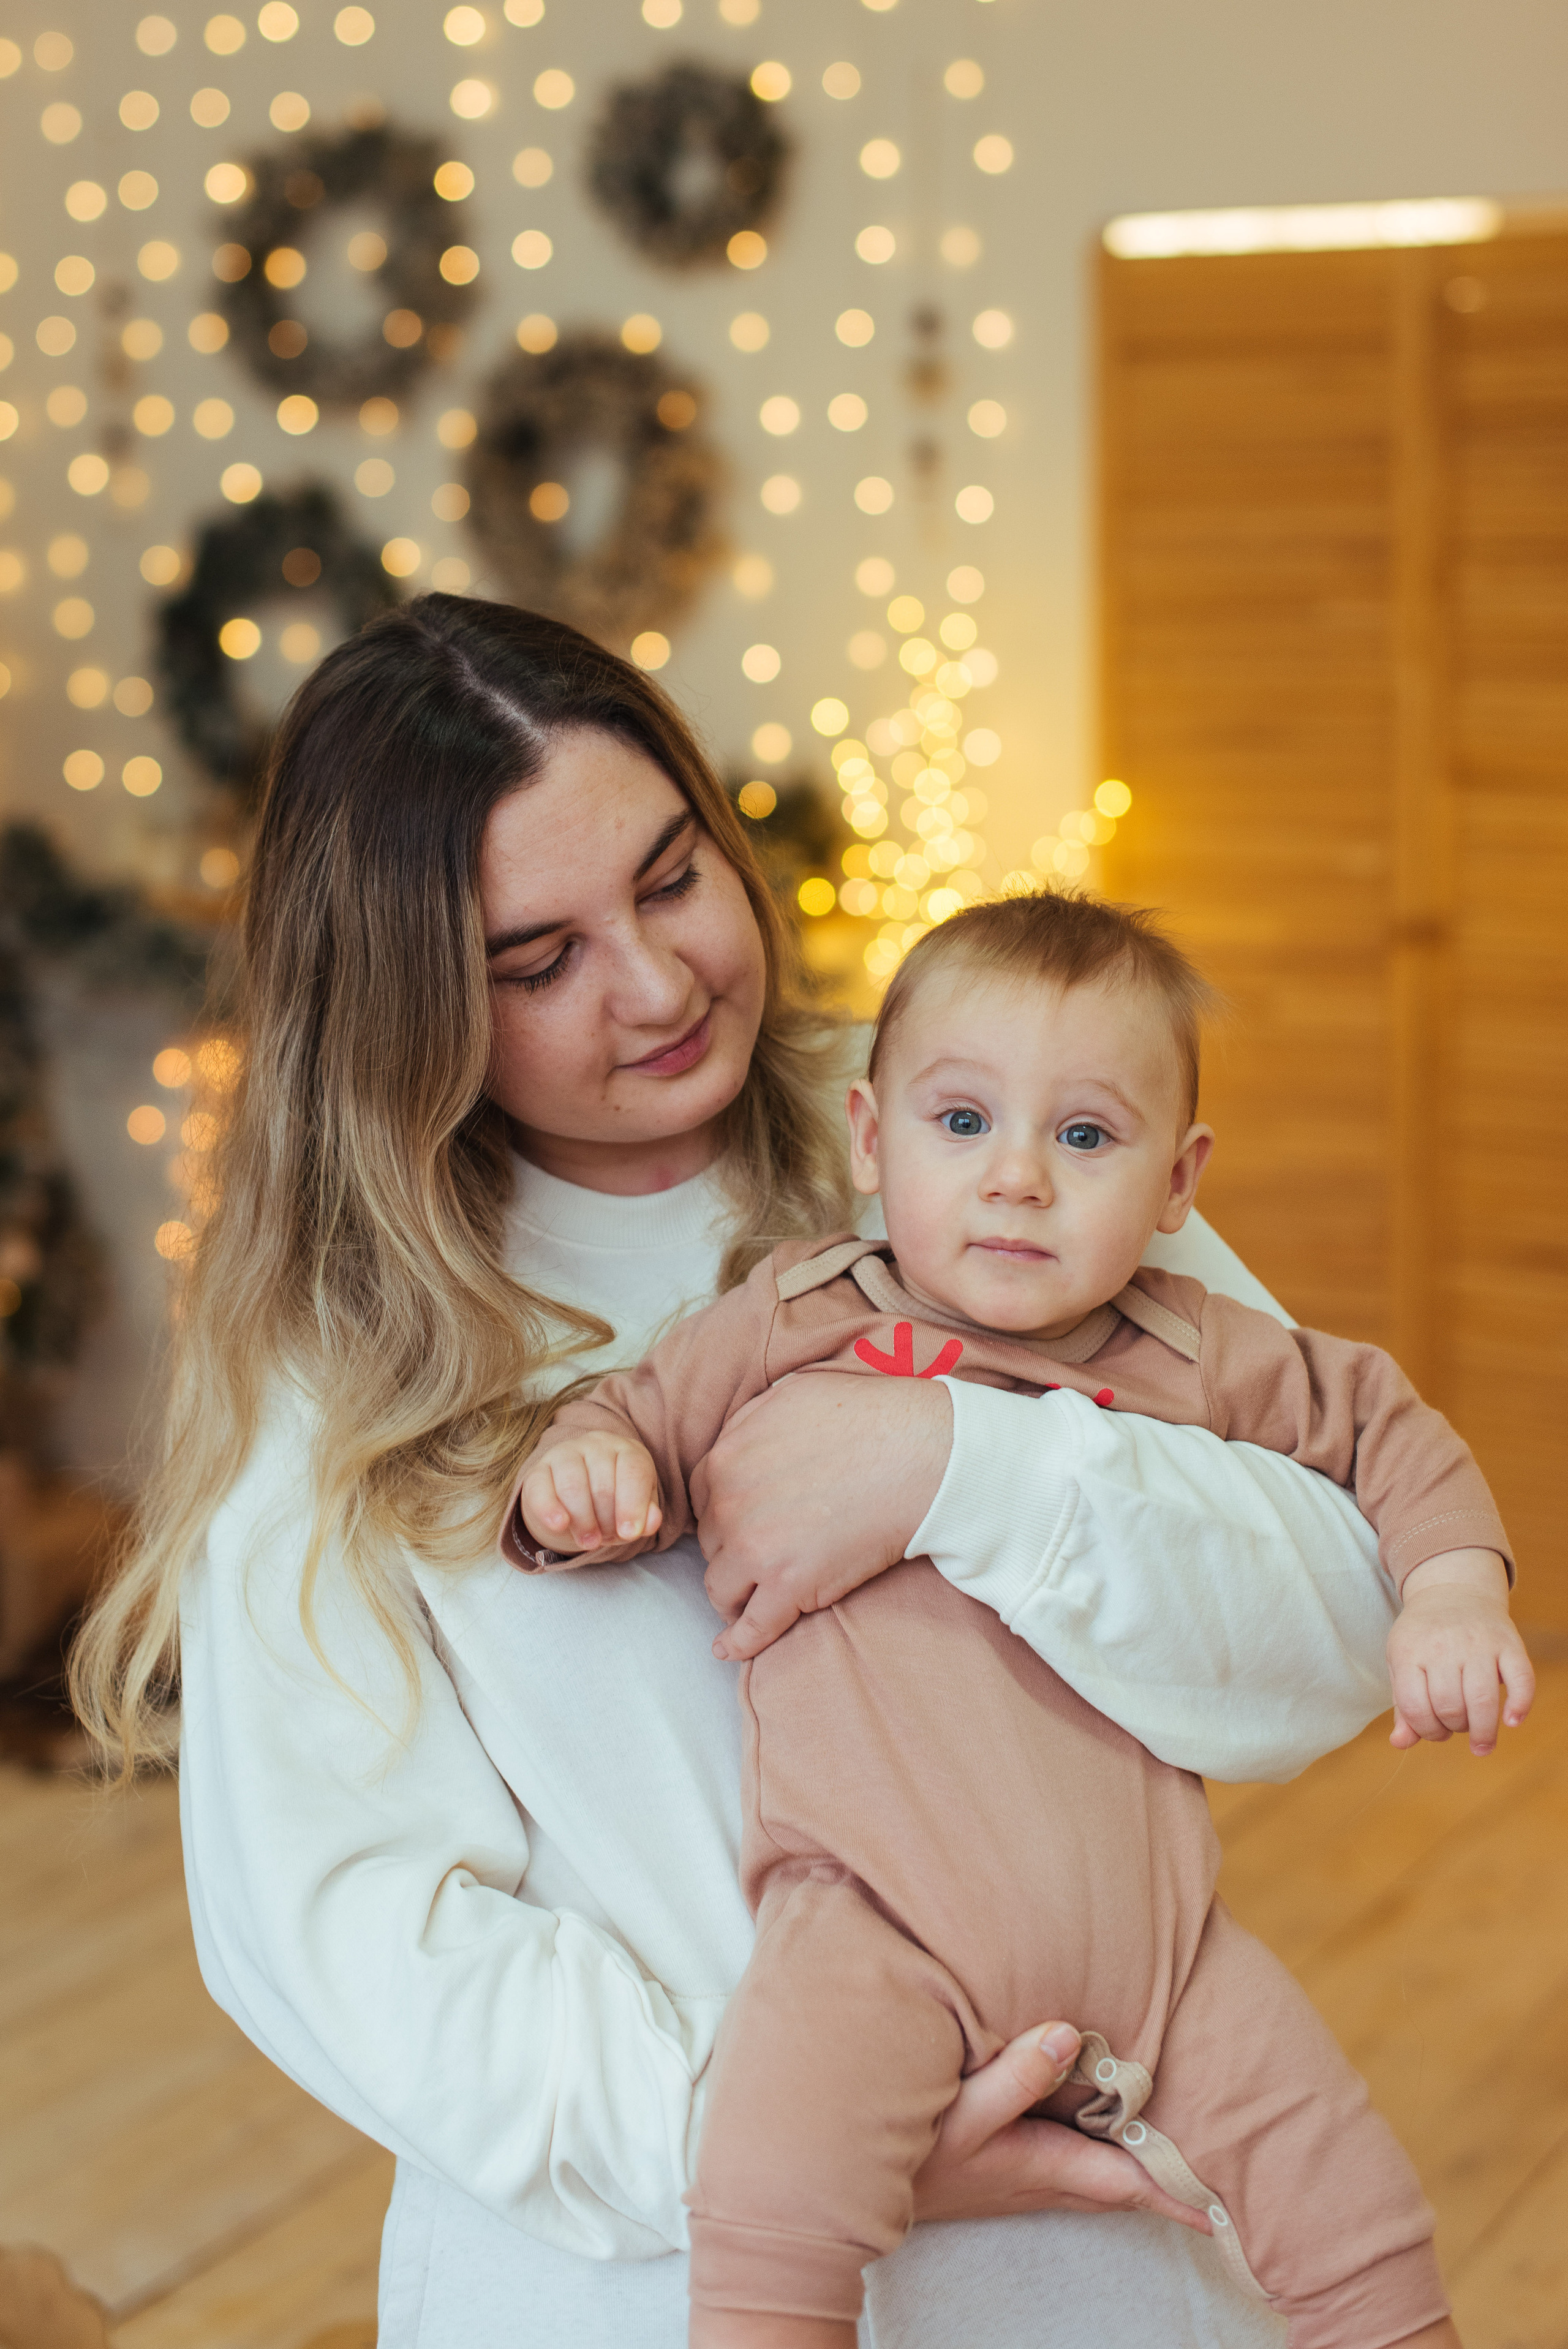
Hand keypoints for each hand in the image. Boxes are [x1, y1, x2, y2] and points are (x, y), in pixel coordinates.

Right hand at [518, 1433, 662, 1554]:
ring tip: (590, 1542)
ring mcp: (565, 1453)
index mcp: (626, 1450)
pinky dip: (549, 1509)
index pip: (633, 1471)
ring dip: (583, 1521)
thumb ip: (646, 1515)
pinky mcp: (537, 1470)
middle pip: (604, 1484)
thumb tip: (650, 1524)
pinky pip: (540, 1489)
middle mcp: (596, 1445)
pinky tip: (559, 1525)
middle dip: (608, 1520)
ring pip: (573, 1486)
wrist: (577, 1493)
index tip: (630, 1533)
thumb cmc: (615, 1499)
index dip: (633, 1505)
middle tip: (607, 1539)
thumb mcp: (636, 1506)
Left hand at [692, 1374, 952, 1659]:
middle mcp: (729, 1504)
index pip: (702, 1498)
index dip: (722, 1514)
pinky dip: (736, 1643)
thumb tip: (736, 1441)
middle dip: (730, 1550)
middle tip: (761, 1555)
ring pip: (721, 1587)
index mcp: (726, 1457)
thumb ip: (749, 1421)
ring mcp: (755, 1549)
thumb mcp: (791, 1395)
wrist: (920, 1454)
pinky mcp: (788, 1587)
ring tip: (749, 1600)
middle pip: (711, 1542)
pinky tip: (727, 1649)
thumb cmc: (868, 1417)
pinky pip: (750, 1628)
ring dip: (734, 1594)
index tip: (740, 1525)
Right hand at [912, 2023, 1210, 2233]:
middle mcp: (1044, 2176)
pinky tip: (1100, 2125)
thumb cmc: (912, 2148)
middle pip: (1123, 2181)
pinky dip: (1100, 2149)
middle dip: (1171, 2178)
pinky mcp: (1007, 2164)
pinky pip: (1073, 2161)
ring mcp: (1024, 2175)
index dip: (1180, 2189)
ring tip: (1177, 2146)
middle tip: (1221, 2173)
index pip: (1128, 2179)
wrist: (859, 2187)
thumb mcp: (960, 2109)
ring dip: (1137, 2163)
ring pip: (1099, 2173)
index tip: (1228, 2203)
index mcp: (1045, 2164)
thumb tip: (1071, 2037)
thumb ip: (1016, 2075)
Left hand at [1388, 1548, 1533, 1755]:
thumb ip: (1403, 1706)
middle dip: (1454, 1729)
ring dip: (1483, 1732)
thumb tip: (1400, 1744)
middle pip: (1450, 1708)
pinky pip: (1521, 1680)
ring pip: (1482, 1700)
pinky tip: (1511, 1721)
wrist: (1452, 1590)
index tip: (1436, 1732)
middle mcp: (1443, 1646)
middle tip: (1457, 1726)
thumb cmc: (1424, 1639)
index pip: (1415, 1708)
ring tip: (1482, 1743)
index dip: (1426, 1731)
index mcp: (1408, 1651)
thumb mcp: (1402, 1663)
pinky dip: (1520, 1706)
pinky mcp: (1508, 1642)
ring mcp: (1478, 1643)